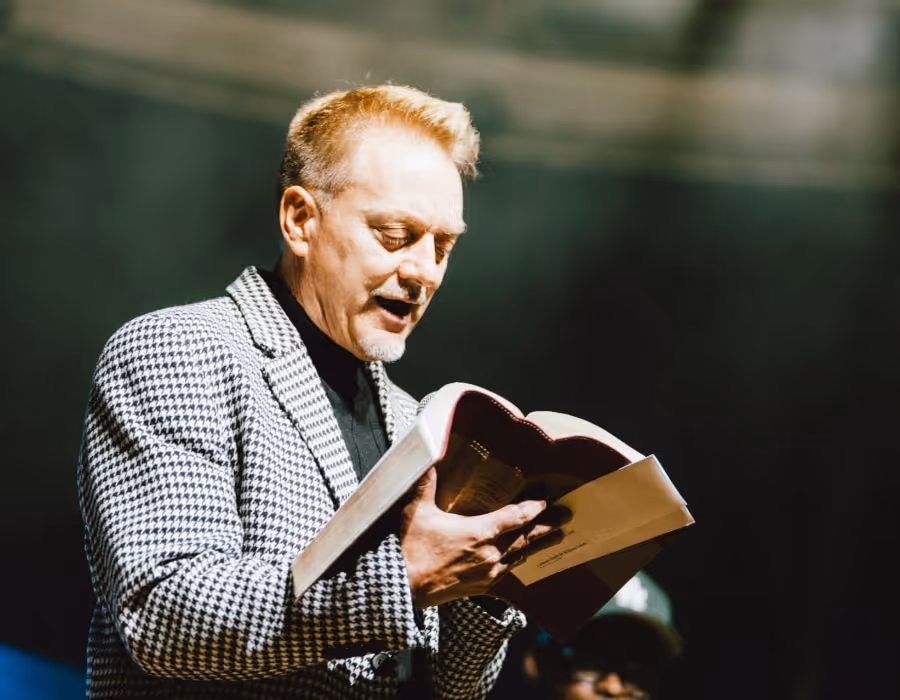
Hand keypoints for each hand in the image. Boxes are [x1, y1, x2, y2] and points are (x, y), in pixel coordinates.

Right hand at [399, 466, 565, 608]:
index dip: (535, 508)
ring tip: (557, 539)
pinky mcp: (480, 588)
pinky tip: (524, 566)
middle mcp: (490, 554)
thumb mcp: (417, 510)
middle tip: (567, 518)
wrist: (401, 587)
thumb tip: (430, 455)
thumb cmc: (409, 548)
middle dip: (548, 527)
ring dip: (538, 547)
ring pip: (520, 557)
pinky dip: (519, 567)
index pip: (516, 517)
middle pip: (527, 538)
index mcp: (479, 533)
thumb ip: (426, 482)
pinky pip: (507, 576)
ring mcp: (487, 574)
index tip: (549, 500)